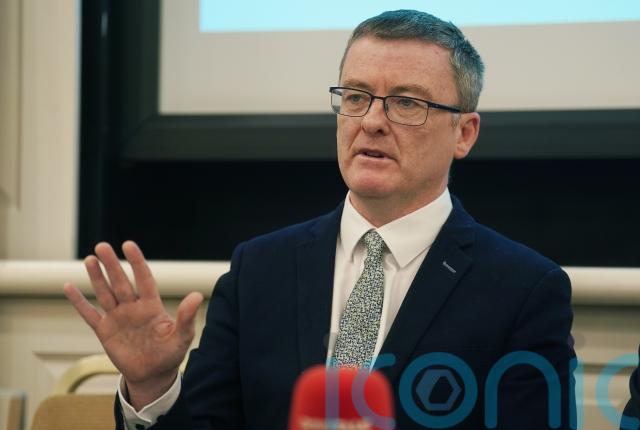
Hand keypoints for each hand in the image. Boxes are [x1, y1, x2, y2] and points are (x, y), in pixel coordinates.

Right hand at [64, 241, 202, 408]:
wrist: (153, 374)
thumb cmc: (170, 354)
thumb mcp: (181, 336)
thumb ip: (186, 316)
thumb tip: (197, 295)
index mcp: (152, 305)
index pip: (143, 278)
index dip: (136, 262)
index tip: (128, 245)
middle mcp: (133, 307)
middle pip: (120, 282)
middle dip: (112, 265)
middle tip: (102, 246)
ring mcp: (118, 317)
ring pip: (105, 293)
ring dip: (97, 277)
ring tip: (91, 259)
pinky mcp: (105, 331)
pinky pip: (89, 314)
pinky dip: (79, 301)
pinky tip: (69, 286)